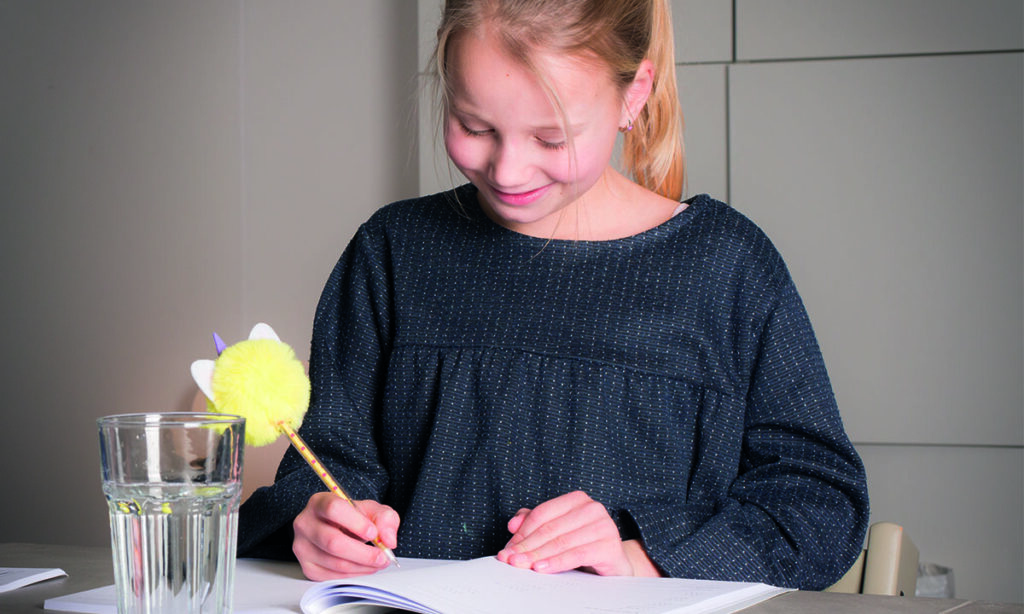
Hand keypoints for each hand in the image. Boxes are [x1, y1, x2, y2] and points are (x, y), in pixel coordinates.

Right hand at [292, 492, 399, 580]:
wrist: (336, 529)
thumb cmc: (352, 517)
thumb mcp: (371, 510)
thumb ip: (384, 519)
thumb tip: (388, 540)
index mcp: (319, 502)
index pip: (333, 509)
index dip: (355, 522)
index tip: (373, 533)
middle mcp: (305, 523)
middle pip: (333, 541)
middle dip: (363, 553)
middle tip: (382, 556)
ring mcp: (303, 547)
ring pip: (334, 562)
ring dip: (362, 566)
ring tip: (378, 562)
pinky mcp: (307, 567)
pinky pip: (332, 576)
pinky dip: (354, 574)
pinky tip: (364, 567)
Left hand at [495, 491, 659, 576]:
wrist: (613, 565)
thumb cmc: (582, 545)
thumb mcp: (557, 531)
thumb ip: (534, 523)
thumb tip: (512, 524)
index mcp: (577, 500)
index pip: (542, 513)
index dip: (522, 532)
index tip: (507, 548)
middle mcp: (592, 508)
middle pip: (550, 528)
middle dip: (526, 546)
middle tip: (509, 560)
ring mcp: (604, 526)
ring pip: (561, 542)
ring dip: (537, 555)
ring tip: (521, 565)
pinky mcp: (610, 546)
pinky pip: (577, 555)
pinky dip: (556, 562)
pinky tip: (541, 568)